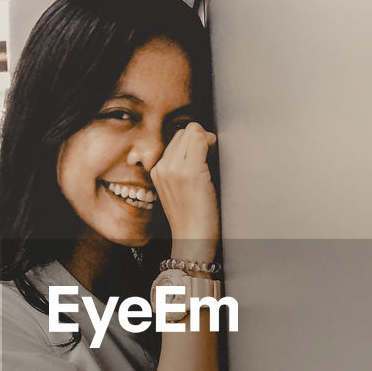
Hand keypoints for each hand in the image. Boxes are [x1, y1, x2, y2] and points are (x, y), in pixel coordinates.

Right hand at [150, 122, 218, 256]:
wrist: (193, 239)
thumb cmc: (191, 217)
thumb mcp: (176, 190)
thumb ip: (180, 168)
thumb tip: (197, 145)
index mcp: (157, 171)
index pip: (176, 138)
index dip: (194, 141)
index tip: (204, 154)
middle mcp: (162, 167)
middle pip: (184, 132)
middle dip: (200, 138)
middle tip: (210, 157)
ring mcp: (174, 169)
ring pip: (192, 131)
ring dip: (206, 141)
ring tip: (211, 161)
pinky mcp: (190, 172)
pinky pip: (201, 139)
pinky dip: (211, 144)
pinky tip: (214, 161)